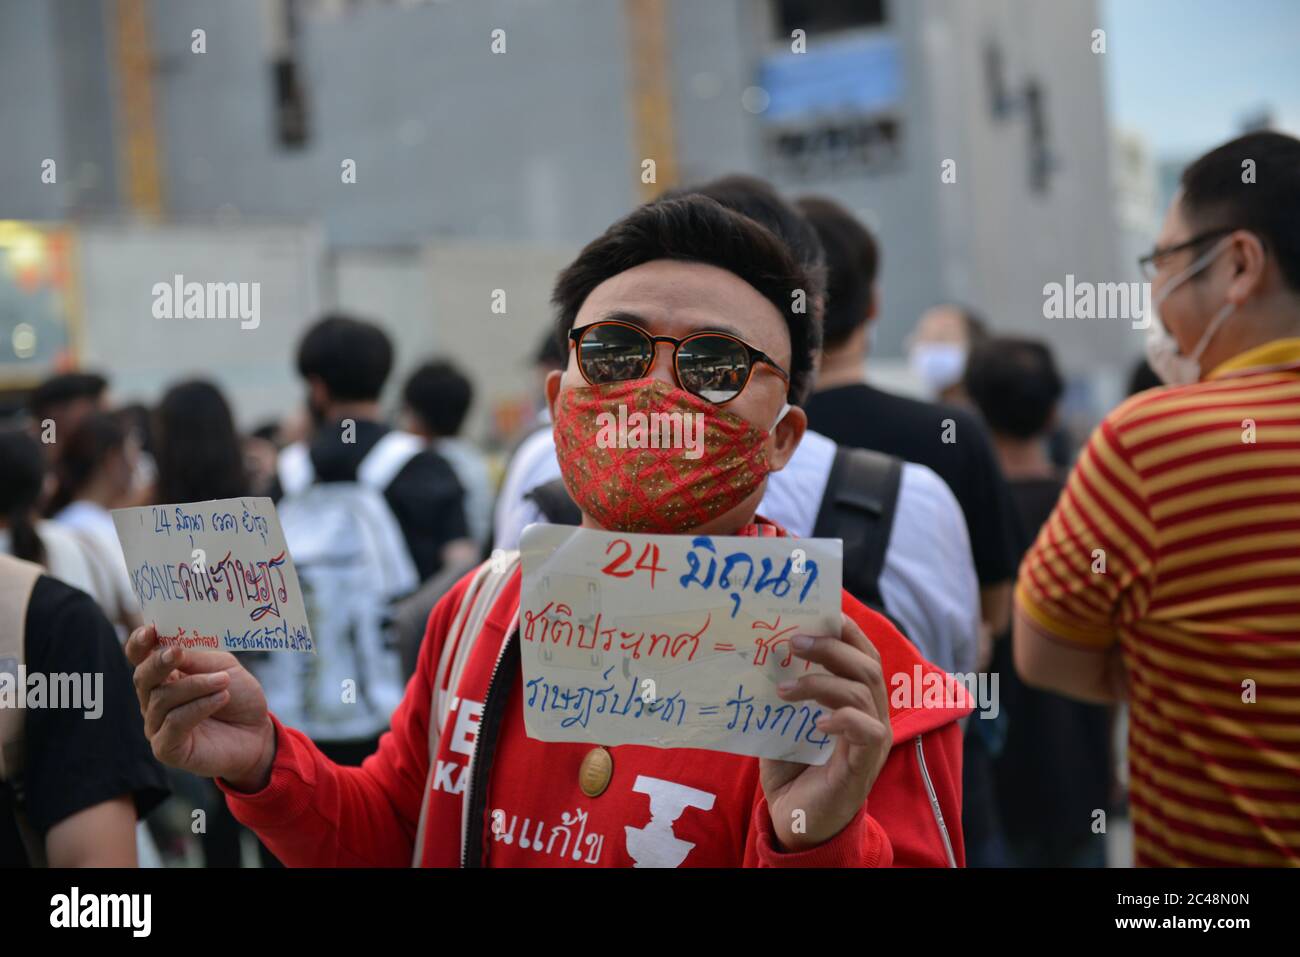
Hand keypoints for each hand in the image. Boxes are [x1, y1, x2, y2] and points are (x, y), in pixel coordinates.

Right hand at [126, 624, 276, 791]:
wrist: (258, 732)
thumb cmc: (239, 696)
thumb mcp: (223, 668)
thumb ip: (196, 659)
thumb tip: (169, 648)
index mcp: (165, 675)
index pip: (140, 658)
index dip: (139, 644)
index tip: (149, 630)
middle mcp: (154, 700)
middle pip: (142, 677)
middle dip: (159, 662)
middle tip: (178, 653)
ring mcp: (157, 725)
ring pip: (162, 699)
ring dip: (195, 686)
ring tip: (224, 682)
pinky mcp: (166, 748)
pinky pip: (174, 723)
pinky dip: (199, 707)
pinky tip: (221, 698)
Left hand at [759, 612, 891, 851]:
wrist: (796, 820)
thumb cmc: (792, 768)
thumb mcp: (784, 720)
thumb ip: (783, 689)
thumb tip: (760, 652)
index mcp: (857, 699)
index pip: (863, 653)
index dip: (847, 629)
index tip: (818, 610)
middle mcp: (872, 714)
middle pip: (867, 665)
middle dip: (831, 647)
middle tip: (793, 641)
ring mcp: (873, 739)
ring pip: (862, 691)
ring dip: (821, 681)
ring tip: (785, 687)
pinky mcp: (865, 764)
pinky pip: (865, 730)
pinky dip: (842, 718)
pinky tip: (815, 721)